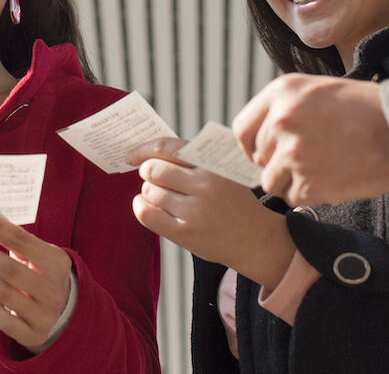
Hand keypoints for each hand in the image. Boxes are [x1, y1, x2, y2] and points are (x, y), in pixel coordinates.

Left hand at [0, 210, 72, 351]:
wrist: (60, 309)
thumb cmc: (40, 271)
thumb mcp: (35, 252)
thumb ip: (14, 236)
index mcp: (57, 262)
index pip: (22, 241)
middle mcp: (53, 290)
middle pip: (8, 267)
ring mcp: (45, 315)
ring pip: (2, 292)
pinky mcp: (34, 335)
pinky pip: (4, 320)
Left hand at [130, 137, 294, 288]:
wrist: (256, 240)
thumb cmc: (232, 201)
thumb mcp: (222, 171)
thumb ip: (192, 159)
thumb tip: (148, 151)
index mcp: (213, 165)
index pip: (168, 148)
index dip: (144, 150)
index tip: (132, 155)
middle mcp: (205, 186)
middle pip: (153, 170)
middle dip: (148, 172)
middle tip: (154, 178)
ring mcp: (195, 211)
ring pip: (149, 191)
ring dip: (148, 192)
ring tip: (161, 195)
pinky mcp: (186, 233)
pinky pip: (147, 214)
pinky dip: (141, 207)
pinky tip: (147, 206)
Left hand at [232, 73, 388, 205]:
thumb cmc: (366, 109)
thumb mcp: (317, 90)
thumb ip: (283, 108)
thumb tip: (260, 137)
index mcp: (280, 93)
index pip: (242, 129)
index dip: (253, 145)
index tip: (266, 153)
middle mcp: (281, 121)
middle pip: (258, 158)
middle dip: (276, 164)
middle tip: (305, 164)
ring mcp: (294, 153)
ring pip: (272, 181)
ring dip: (291, 183)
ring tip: (320, 172)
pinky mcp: (312, 182)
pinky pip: (294, 198)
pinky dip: (310, 196)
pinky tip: (332, 182)